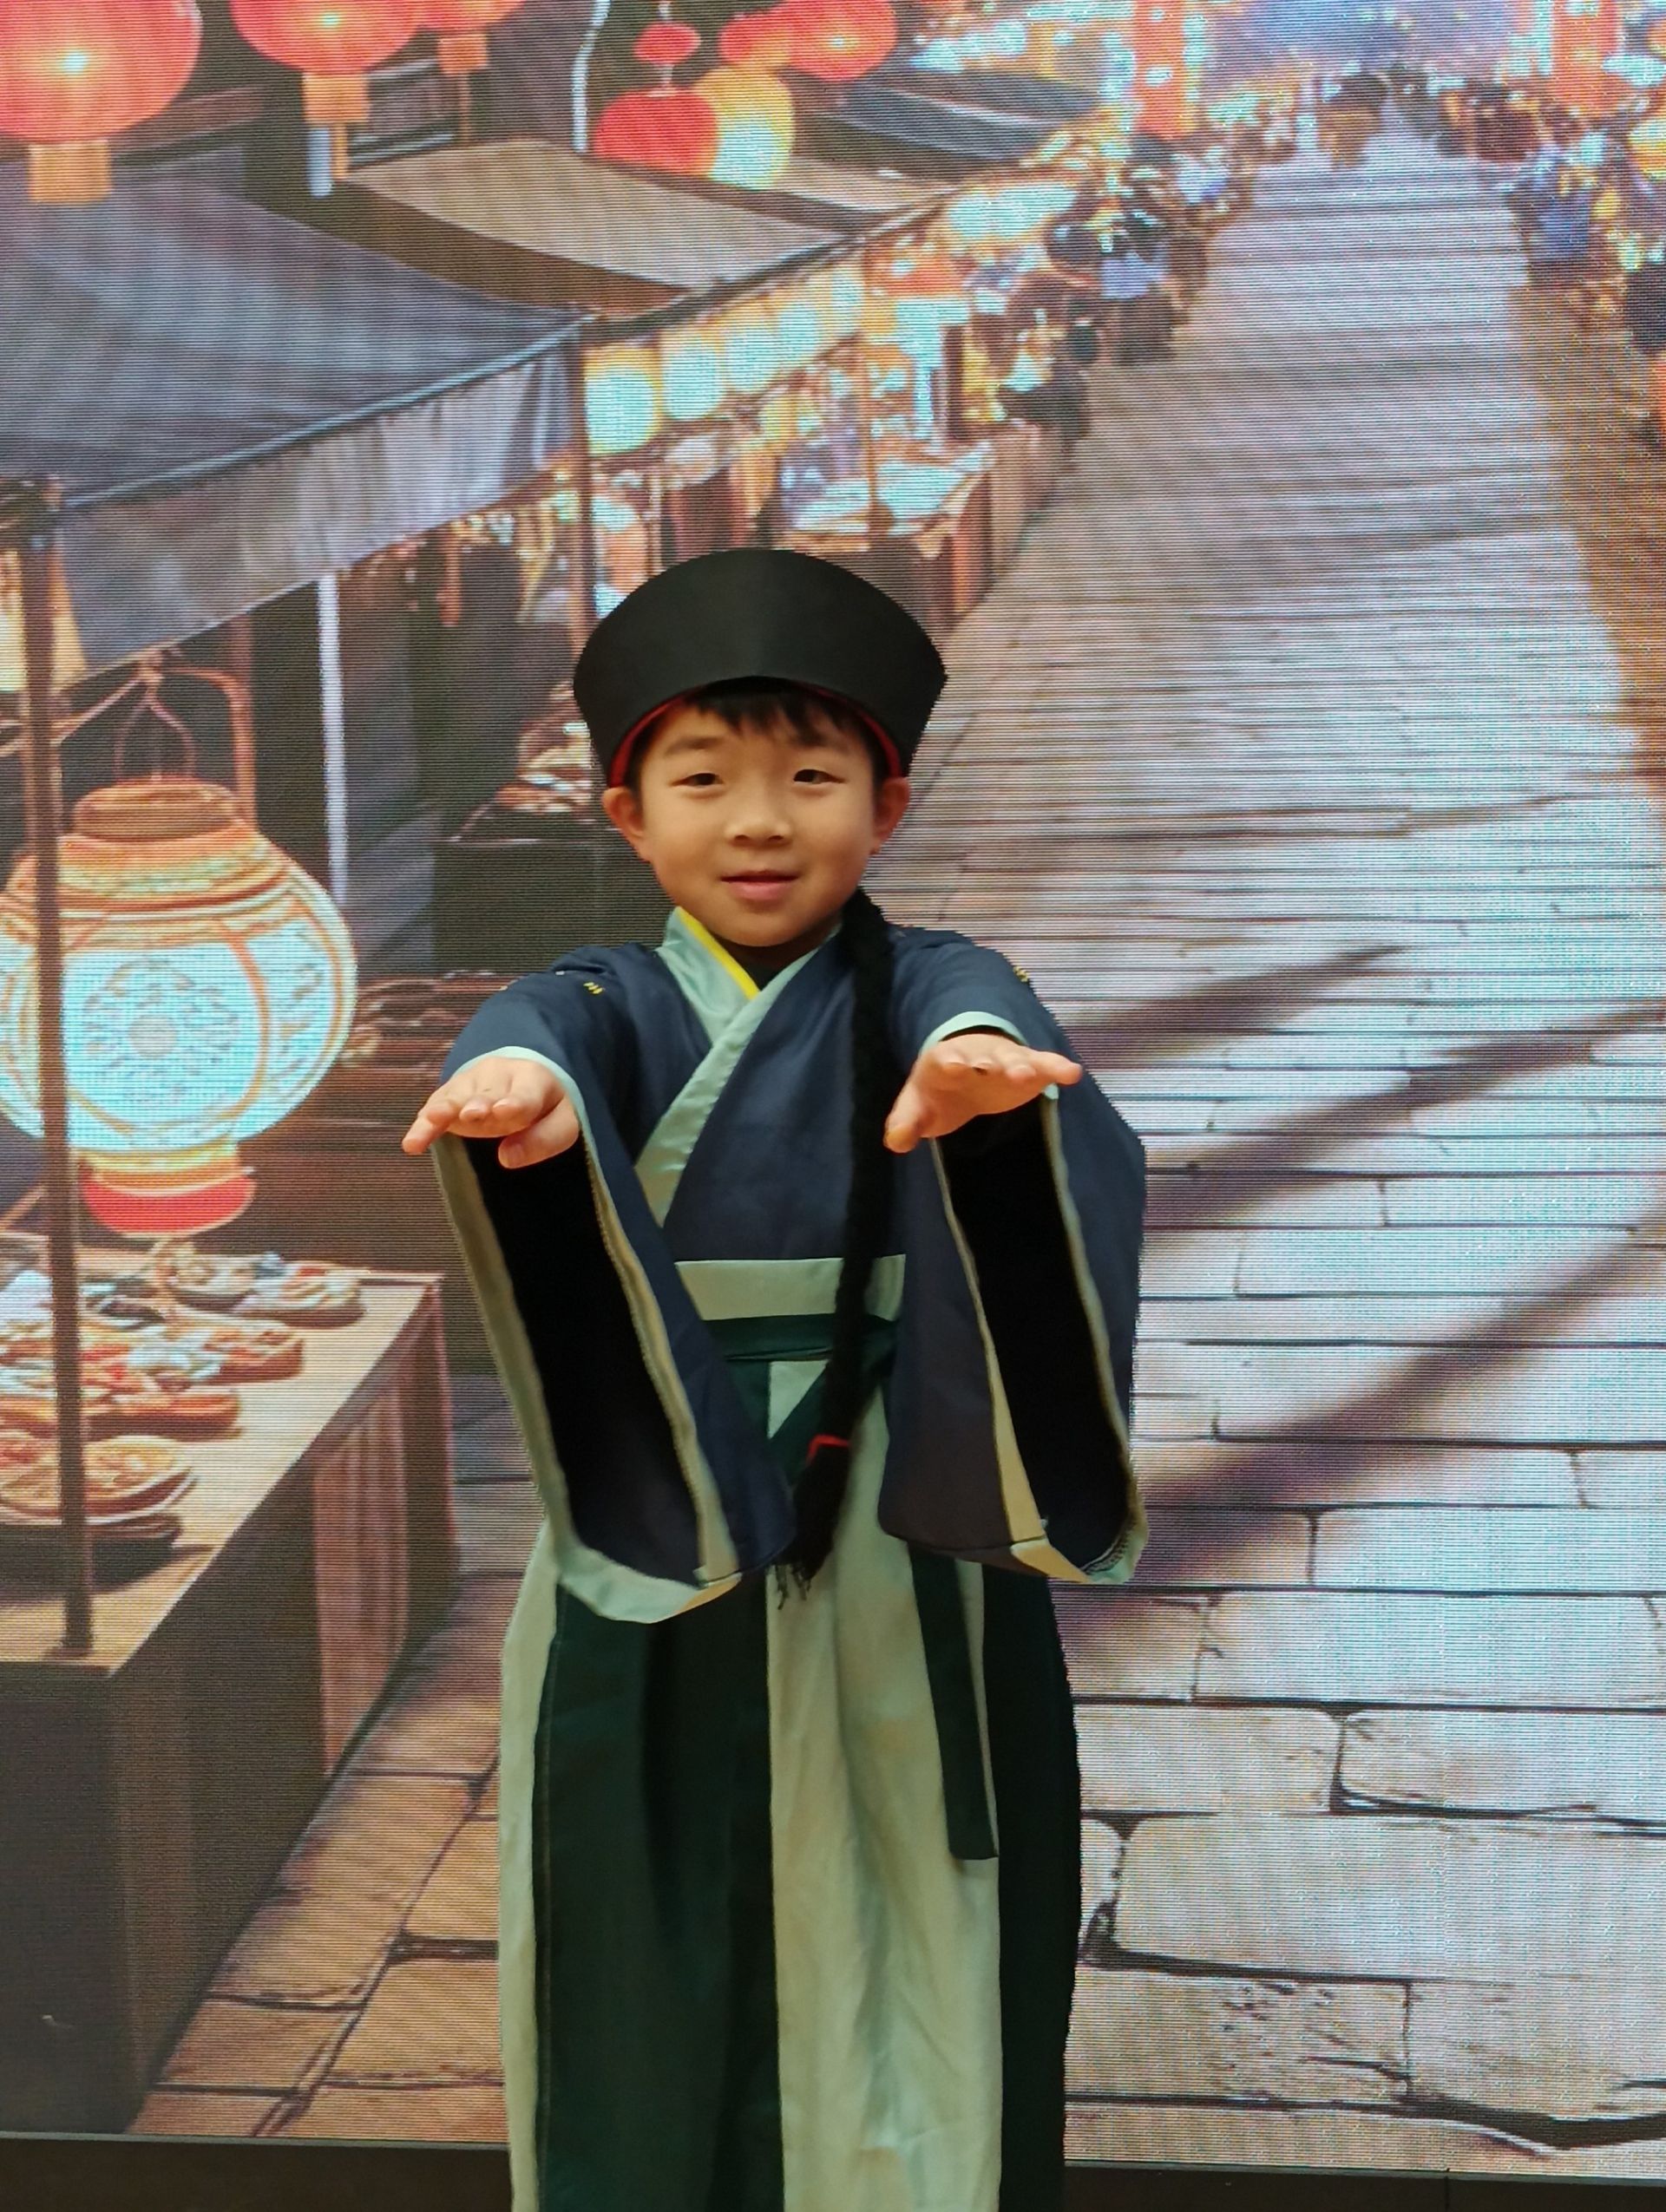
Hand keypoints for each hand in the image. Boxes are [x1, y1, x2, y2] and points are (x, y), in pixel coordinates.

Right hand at [401, 1057, 579, 1168]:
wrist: (517, 1081)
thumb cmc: (542, 1109)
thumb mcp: (560, 1125)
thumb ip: (542, 1140)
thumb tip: (508, 1158)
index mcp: (532, 1080)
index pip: (525, 1093)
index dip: (514, 1103)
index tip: (504, 1111)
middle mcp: (497, 1076)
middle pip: (488, 1091)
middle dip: (479, 1102)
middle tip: (472, 1114)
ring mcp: (470, 1083)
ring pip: (455, 1096)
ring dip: (444, 1108)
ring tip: (433, 1119)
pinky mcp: (449, 1096)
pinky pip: (434, 1108)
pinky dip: (423, 1125)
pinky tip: (413, 1142)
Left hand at [884, 1031, 1081, 1154]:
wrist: (961, 1069)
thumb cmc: (938, 1091)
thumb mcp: (917, 1108)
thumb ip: (906, 1124)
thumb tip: (896, 1142)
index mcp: (944, 1061)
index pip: (945, 1060)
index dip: (951, 1063)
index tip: (956, 1068)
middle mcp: (976, 1055)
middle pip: (984, 1056)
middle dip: (991, 1062)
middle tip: (1000, 1069)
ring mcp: (1003, 1059)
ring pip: (1014, 1058)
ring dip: (1022, 1065)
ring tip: (1031, 1074)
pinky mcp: (1028, 1067)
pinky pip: (1044, 1064)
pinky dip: (1057, 1067)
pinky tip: (1072, 1073)